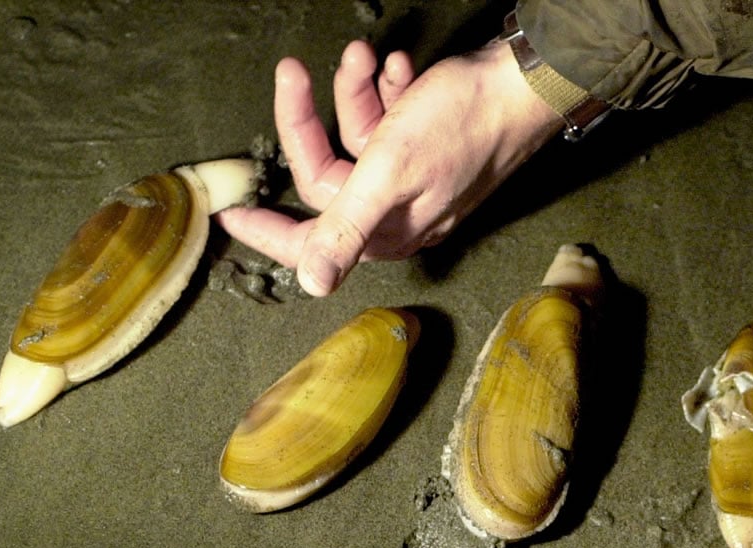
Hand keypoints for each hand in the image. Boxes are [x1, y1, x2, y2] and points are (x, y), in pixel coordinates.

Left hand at [218, 38, 563, 296]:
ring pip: (358, 139)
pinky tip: (398, 68)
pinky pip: (390, 122)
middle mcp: (399, 210)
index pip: (314, 240)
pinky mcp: (430, 147)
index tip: (232, 217)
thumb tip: (313, 285)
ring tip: (365, 57)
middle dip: (311, 118)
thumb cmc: (461, 127)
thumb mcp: (390, 172)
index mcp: (387, 228)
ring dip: (355, 93)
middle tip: (293, 72)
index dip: (270, 232)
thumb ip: (346, 227)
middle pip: (329, 172)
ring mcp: (415, 178)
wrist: (520, 88)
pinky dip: (387, 91)